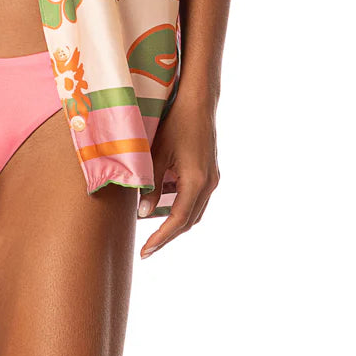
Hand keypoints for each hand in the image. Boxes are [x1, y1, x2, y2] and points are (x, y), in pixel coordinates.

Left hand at [136, 96, 219, 258]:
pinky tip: (163, 204)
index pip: (178, 220)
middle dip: (167, 236)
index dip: (161, 238)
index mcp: (196, 181)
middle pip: (188, 221)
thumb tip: (144, 214)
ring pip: (194, 212)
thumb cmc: (175, 123)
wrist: (198, 103)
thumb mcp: (158, 153)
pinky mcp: (210, 172)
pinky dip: (181, 207)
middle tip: (147, 248)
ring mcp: (212, 179)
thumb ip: (151, 185)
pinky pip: (197, 199)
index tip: (145, 251)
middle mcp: (208, 184)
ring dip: (175, 222)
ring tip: (151, 228)